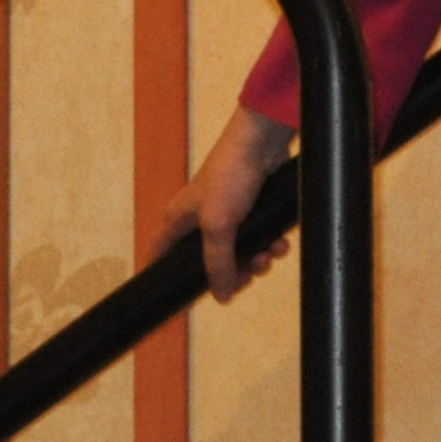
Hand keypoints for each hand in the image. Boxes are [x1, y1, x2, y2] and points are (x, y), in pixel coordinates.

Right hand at [163, 108, 295, 300]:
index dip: (168, 279)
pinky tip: (280, 243)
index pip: (160, 259)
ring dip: (257, 258)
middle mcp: (198, 221)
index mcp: (177, 222)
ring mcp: (226, 215)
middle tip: (250, 273)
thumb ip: (220, 263)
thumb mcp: (219, 226)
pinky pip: (258, 237)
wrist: (264, 144)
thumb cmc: (230, 178)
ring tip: (270, 255)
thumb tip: (222, 297)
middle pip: (209, 262)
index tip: (183, 298)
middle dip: (233, 271)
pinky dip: (270, 243)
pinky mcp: (251, 210)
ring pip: (238, 252)